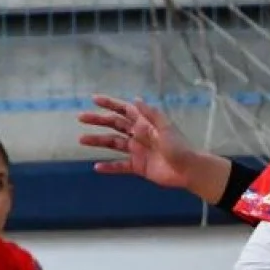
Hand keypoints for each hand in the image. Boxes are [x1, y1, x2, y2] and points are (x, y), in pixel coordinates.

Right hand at [79, 95, 220, 197]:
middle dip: (98, 120)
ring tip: (82, 139)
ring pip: (113, 144)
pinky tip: (97, 167)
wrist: (188, 170)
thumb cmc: (179, 147)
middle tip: (81, 118)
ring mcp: (137, 151)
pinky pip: (120, 166)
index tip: (94, 100)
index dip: (110, 104)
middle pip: (114, 125)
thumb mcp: (165, 127)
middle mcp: (139, 135)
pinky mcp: (138, 166)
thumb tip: (135, 99)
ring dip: (98, 141)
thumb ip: (150, 114)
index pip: (124, 110)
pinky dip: (109, 167)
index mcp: (145, 123)